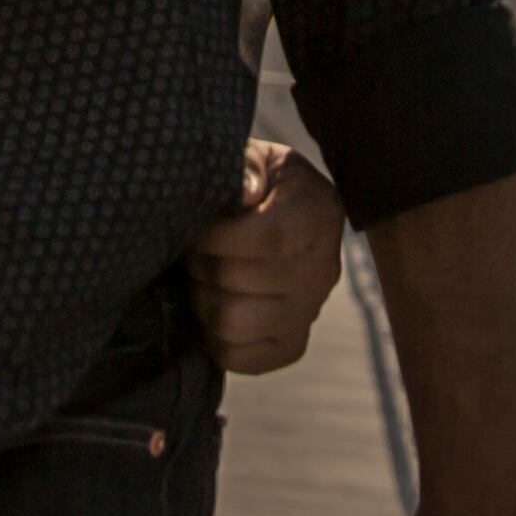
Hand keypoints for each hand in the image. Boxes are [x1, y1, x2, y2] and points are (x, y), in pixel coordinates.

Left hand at [188, 140, 346, 375]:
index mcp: (319, 216)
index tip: (197, 228)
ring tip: (201, 276)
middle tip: (191, 249)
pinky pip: (235, 357)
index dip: (218, 237)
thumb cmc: (260, 181)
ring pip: (231, 322)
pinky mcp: (291, 346)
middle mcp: (324, 270)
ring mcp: (310, 313)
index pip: (270, 238)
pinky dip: (211, 334)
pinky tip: (214, 303)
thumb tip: (246, 193)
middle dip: (199, 263)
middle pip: (238, 281)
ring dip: (200, 298)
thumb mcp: (257, 158)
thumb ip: (247, 165)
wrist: (283, 216)